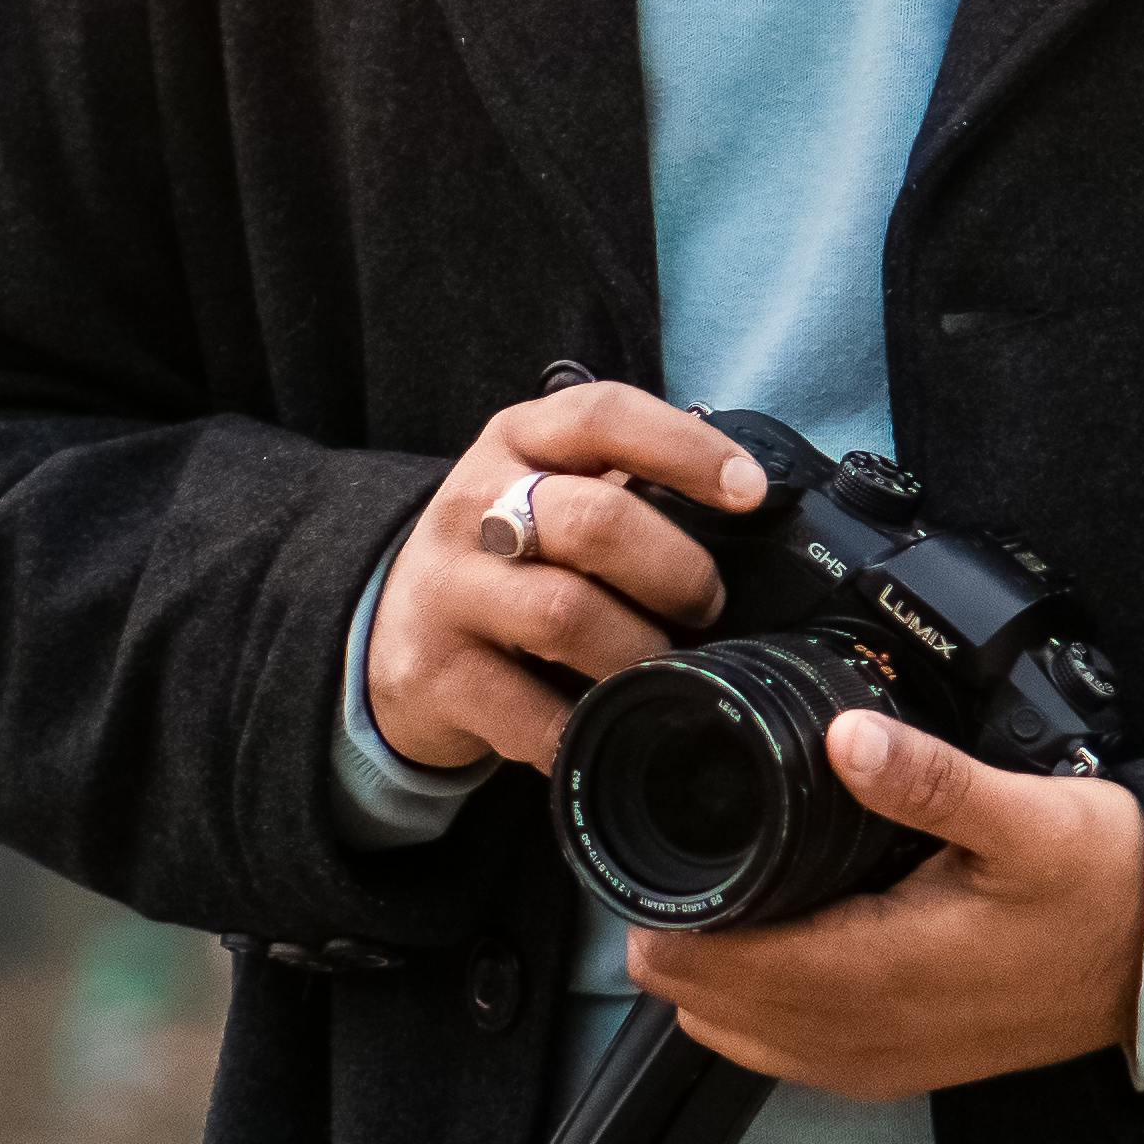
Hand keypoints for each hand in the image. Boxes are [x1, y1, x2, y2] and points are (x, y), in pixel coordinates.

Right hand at [369, 381, 767, 777]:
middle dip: (677, 572)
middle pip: (594, 521)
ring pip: (566, 616)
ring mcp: (446, 591)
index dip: (685, 448)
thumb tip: (754, 517)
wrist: (389, 634)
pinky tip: (609, 725)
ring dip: (640, 653)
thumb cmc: (510, 559)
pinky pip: (534, 713)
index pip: (602, 416)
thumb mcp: (551, 495)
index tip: (751, 491)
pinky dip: (588, 727)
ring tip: (663, 668)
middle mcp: (473, 505)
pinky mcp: (432, 674)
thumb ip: (628, 490)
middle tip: (707, 606)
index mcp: (516, 442)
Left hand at [627, 714, 1143, 1099]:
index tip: (656, 851)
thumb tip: (846, 735)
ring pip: (738, 1038)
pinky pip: (788, 1053)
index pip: (713, 966)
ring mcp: (878, 1062)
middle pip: (706, 1007)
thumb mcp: (1025, 816)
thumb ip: (929, 780)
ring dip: (713, 976)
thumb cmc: (1104, 884)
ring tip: (721, 893)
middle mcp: (864, 1036)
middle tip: (682, 857)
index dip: (664, 912)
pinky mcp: (898, 1067)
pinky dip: (757, 1007)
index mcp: (877, 975)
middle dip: (679, 937)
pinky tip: (779, 945)